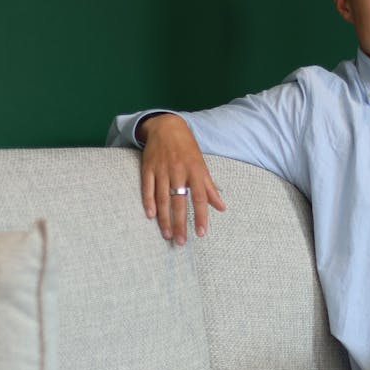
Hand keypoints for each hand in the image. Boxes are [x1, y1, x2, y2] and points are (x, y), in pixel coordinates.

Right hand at [138, 113, 226, 244]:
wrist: (167, 127)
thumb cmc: (188, 149)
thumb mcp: (202, 166)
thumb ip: (210, 189)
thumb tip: (222, 208)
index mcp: (195, 171)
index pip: (200, 198)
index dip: (201, 216)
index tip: (201, 233)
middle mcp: (179, 171)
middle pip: (180, 202)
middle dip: (181, 223)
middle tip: (180, 242)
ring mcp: (162, 170)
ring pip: (162, 198)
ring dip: (164, 219)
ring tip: (167, 235)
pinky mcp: (148, 168)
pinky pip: (147, 188)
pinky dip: (148, 202)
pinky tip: (150, 216)